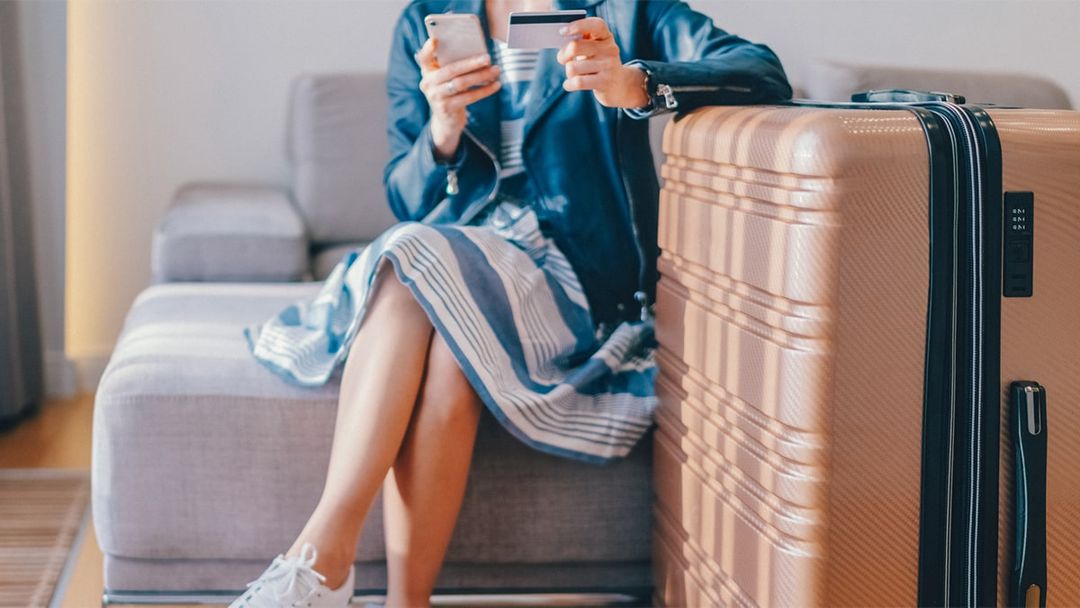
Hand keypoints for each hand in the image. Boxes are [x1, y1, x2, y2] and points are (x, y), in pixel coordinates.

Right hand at [416, 39, 501, 160]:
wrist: (446, 121)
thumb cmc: (450, 92)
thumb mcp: (447, 79)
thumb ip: (453, 66)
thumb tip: (478, 55)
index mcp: (427, 71)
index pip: (424, 58)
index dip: (428, 49)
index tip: (435, 40)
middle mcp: (428, 83)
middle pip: (450, 69)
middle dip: (471, 63)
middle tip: (488, 58)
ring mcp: (436, 97)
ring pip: (461, 83)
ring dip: (481, 76)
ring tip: (496, 71)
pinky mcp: (446, 109)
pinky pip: (469, 97)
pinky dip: (484, 90)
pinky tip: (496, 85)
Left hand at [556, 17, 648, 108]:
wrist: (619, 85)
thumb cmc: (598, 63)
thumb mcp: (592, 49)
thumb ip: (580, 43)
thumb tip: (562, 49)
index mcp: (605, 36)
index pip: (596, 25)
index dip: (579, 25)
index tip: (563, 31)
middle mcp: (610, 49)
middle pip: (574, 47)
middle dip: (562, 55)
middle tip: (563, 59)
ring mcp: (609, 66)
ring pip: (572, 68)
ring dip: (568, 73)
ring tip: (574, 74)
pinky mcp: (605, 82)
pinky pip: (578, 82)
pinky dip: (569, 84)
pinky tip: (570, 84)